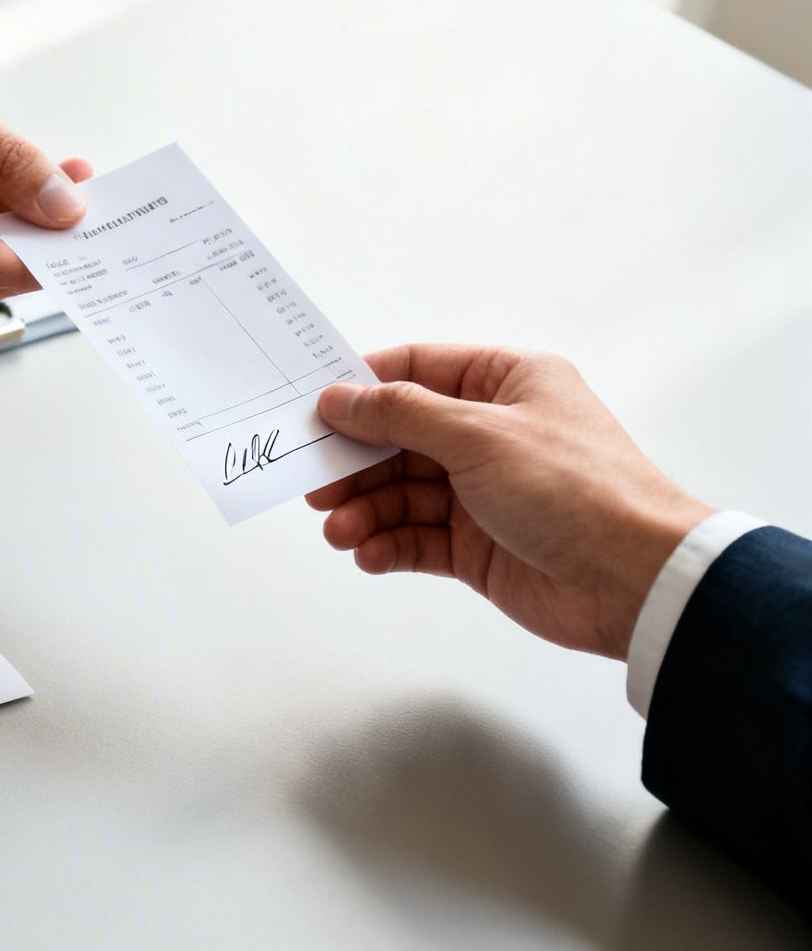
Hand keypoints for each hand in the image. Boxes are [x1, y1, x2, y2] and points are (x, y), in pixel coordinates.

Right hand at [305, 345, 712, 658]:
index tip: (315, 410)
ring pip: (401, 492)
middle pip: (400, 438)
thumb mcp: (478, 434)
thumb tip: (339, 399)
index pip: (417, 370)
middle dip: (356, 463)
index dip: (363, 388)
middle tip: (315, 484)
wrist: (634, 580)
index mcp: (508, 383)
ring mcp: (485, 492)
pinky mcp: (478, 546)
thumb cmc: (577, 490)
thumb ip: (400, 414)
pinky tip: (368, 553)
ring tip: (339, 531)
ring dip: (365, 510)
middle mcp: (494, 433)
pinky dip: (387, 544)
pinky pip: (416, 538)